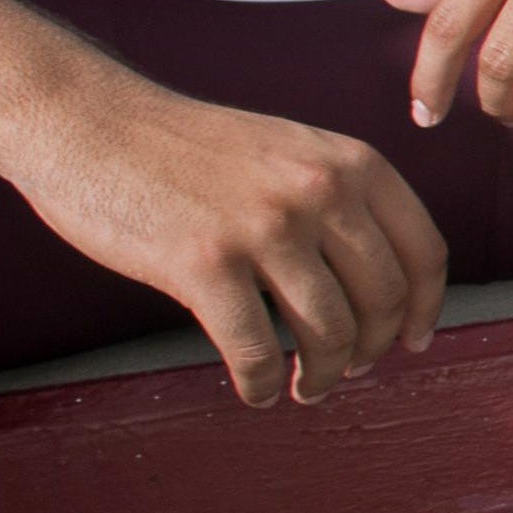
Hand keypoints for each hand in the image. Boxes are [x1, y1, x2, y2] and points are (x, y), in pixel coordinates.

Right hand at [1, 71, 447, 408]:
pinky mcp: (205, 264)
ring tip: (305, 386)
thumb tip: (380, 284)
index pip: (423, 253)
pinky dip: (263, 386)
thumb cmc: (182, 147)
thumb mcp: (286, 150)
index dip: (425, 311)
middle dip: (371, 351)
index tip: (413, 343)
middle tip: (350, 371)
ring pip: (329, 334)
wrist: (87, 121)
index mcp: (349, 162)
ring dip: (323, 377)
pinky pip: (256, 352)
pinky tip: (256, 391)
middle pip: (383, 302)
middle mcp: (318, 191)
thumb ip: (335, 199)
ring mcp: (263, 228)